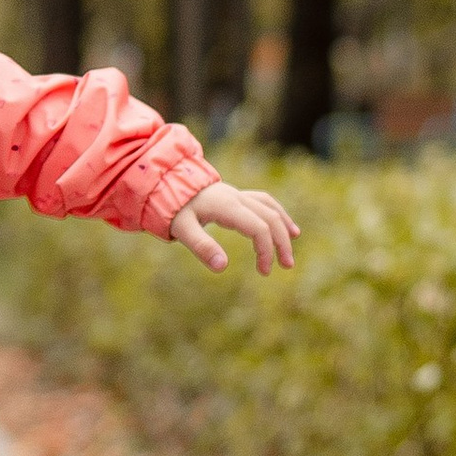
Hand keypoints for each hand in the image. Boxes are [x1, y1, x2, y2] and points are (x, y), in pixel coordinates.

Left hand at [169, 179, 299, 275]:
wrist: (163, 183)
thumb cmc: (172, 208)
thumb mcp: (182, 229)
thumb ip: (201, 246)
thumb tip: (222, 267)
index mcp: (227, 207)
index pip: (258, 227)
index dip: (266, 250)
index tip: (264, 271)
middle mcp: (236, 198)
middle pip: (270, 217)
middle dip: (281, 241)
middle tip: (286, 265)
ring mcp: (236, 195)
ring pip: (269, 207)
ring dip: (283, 226)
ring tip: (292, 244)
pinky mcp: (234, 196)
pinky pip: (263, 202)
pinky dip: (276, 213)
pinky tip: (282, 225)